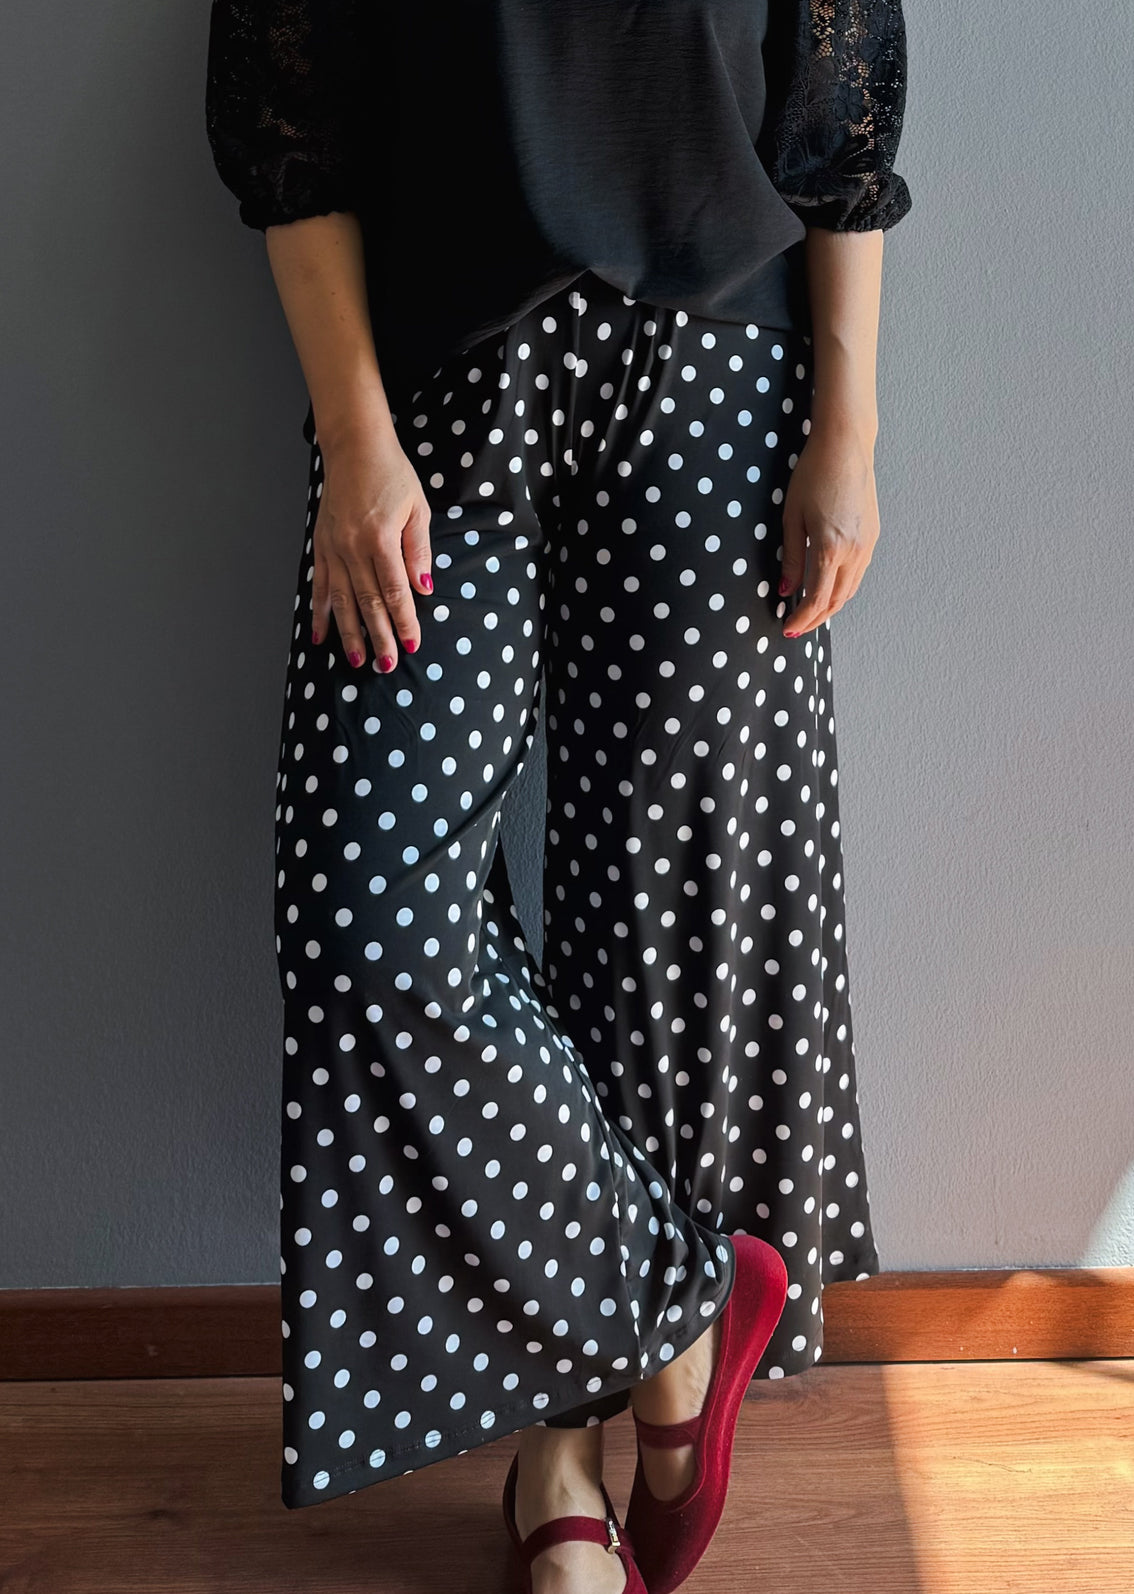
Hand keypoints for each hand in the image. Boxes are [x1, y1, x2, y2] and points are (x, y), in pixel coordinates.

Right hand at [311, 424, 433, 671]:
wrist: (354, 447)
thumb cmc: (391, 474)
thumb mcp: (417, 508)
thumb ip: (418, 549)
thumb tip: (423, 588)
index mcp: (381, 538)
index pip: (396, 591)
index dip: (404, 621)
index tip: (412, 644)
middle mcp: (353, 547)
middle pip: (368, 602)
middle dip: (379, 636)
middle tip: (386, 664)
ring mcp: (333, 548)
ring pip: (341, 600)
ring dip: (349, 633)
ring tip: (358, 659)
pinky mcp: (321, 545)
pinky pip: (319, 585)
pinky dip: (320, 612)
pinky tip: (321, 635)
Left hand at [779, 424, 878, 636]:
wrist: (846, 447)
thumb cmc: (814, 475)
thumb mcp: (792, 517)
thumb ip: (791, 557)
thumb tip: (786, 589)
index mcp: (830, 548)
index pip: (816, 599)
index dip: (802, 618)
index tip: (788, 628)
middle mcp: (854, 551)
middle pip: (836, 600)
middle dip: (816, 619)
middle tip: (798, 627)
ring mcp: (867, 544)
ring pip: (850, 589)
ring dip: (830, 606)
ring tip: (811, 613)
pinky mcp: (873, 536)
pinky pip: (858, 573)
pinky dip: (842, 588)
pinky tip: (828, 587)